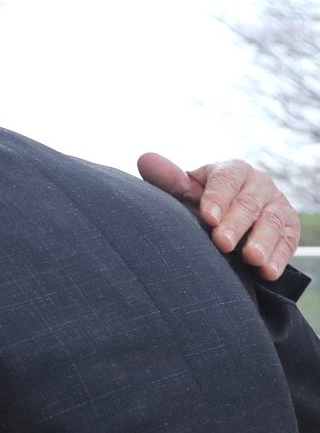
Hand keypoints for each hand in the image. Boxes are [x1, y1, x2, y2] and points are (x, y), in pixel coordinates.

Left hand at [137, 153, 299, 279]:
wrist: (229, 218)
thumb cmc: (201, 203)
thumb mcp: (185, 191)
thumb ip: (169, 179)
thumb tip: (144, 159)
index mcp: (231, 171)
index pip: (227, 179)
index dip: (217, 198)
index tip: (207, 218)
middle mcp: (257, 184)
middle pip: (249, 202)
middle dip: (237, 223)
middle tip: (222, 243)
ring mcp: (276, 204)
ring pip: (273, 221)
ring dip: (263, 241)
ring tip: (251, 258)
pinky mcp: (289, 226)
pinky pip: (288, 240)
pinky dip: (280, 257)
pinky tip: (268, 272)